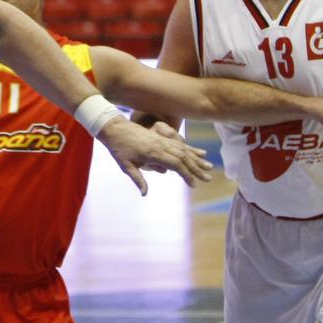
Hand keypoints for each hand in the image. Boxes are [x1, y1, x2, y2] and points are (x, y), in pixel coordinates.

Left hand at [98, 117, 213, 194]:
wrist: (114, 127)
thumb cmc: (118, 148)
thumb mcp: (125, 166)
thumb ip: (137, 179)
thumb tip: (145, 194)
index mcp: (154, 152)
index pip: (175, 164)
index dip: (186, 175)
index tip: (193, 185)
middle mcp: (161, 145)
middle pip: (184, 157)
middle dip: (196, 169)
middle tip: (208, 179)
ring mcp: (162, 139)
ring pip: (184, 150)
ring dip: (197, 159)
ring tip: (209, 166)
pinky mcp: (161, 137)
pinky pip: (179, 143)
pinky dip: (191, 149)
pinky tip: (199, 152)